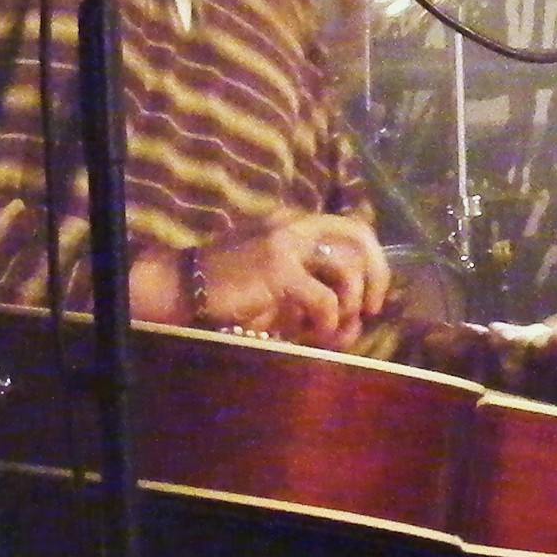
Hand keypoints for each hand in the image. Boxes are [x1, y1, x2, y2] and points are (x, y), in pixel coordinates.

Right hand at [141, 213, 390, 350]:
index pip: (352, 228)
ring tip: (334, 328)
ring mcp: (285, 243)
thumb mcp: (278, 281)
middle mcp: (294, 223)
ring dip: (350, 304)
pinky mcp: (277, 269)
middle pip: (359, 236)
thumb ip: (317, 290)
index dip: (373, 260)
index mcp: (295, 222)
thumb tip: (358, 320)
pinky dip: (327, 321)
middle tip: (371, 309)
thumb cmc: (229, 289)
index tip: (372, 293)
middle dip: (376, 275)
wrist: (180, 286)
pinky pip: (324, 299)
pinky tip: (314, 334)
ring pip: (347, 268)